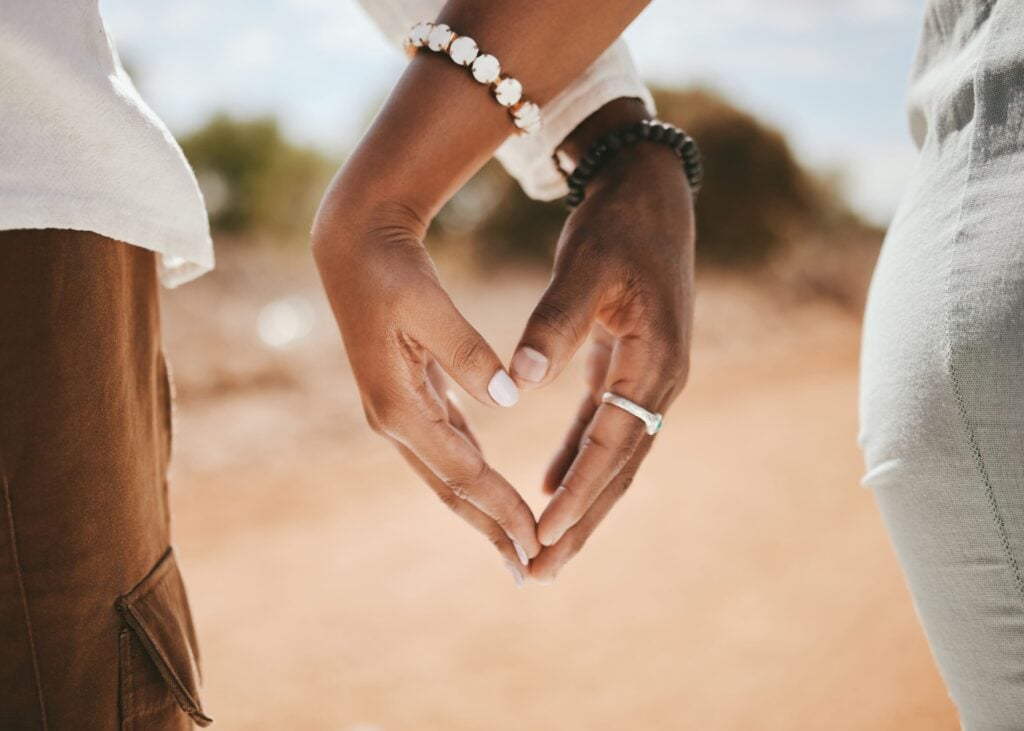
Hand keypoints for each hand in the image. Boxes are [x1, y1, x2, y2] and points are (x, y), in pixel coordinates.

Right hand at [312, 196, 541, 578]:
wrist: (353, 249)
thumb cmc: (390, 270)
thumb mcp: (428, 304)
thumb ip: (467, 352)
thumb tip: (507, 398)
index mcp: (398, 405)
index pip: (462, 470)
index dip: (501, 507)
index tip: (535, 538)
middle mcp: (395, 419)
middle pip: (452, 489)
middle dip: (492, 530)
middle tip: (529, 570)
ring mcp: (398, 412)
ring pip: (448, 474)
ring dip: (484, 511)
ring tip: (516, 545)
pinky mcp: (409, 398)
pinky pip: (447, 449)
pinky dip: (472, 477)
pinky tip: (493, 494)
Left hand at [509, 143, 695, 581]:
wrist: (648, 195)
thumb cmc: (618, 228)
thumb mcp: (584, 269)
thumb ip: (552, 327)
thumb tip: (517, 384)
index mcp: (655, 363)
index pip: (613, 442)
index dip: (578, 488)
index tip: (543, 529)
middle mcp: (661, 381)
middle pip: (619, 469)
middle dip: (581, 523)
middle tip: (541, 571)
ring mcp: (649, 379)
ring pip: (614, 457)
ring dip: (582, 502)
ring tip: (547, 548)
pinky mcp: (631, 369)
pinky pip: (607, 428)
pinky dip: (580, 459)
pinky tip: (551, 485)